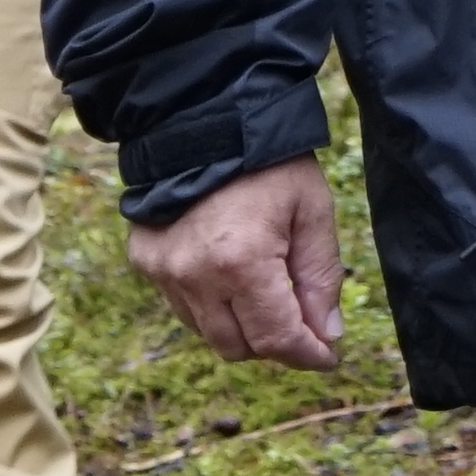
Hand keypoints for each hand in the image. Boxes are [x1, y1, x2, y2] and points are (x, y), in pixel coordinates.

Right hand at [128, 156, 343, 371]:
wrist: (206, 119)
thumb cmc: (270, 163)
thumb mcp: (313, 212)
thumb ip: (321, 278)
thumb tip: (327, 335)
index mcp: (242, 262)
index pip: (276, 338)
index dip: (307, 355)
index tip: (328, 356)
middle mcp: (195, 275)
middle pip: (239, 347)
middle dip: (275, 344)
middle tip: (302, 323)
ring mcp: (164, 271)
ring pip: (209, 333)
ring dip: (242, 328)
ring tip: (268, 294)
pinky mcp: (146, 261)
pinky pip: (183, 307)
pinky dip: (212, 306)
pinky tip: (231, 276)